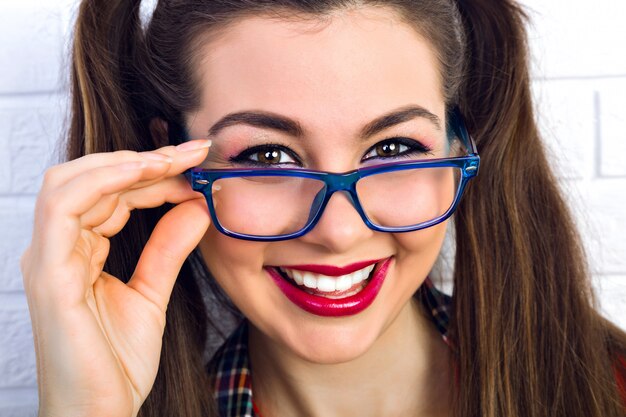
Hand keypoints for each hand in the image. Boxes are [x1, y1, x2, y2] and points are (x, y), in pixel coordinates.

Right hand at [19, 140, 211, 416]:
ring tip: (173, 159)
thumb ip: (168, 248)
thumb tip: (196, 206)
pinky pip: (64, 208)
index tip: (196, 167)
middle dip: (144, 159)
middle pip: (91, 179)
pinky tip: (146, 171)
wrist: (99, 415)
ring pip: (72, 182)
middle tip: (192, 153)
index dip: (153, 173)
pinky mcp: (50, 275)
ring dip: (126, 162)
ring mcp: (48, 260)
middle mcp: (56, 249)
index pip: (110, 194)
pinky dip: (104, 181)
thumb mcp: (150, 293)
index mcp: (75, 252)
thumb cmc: (116, 362)